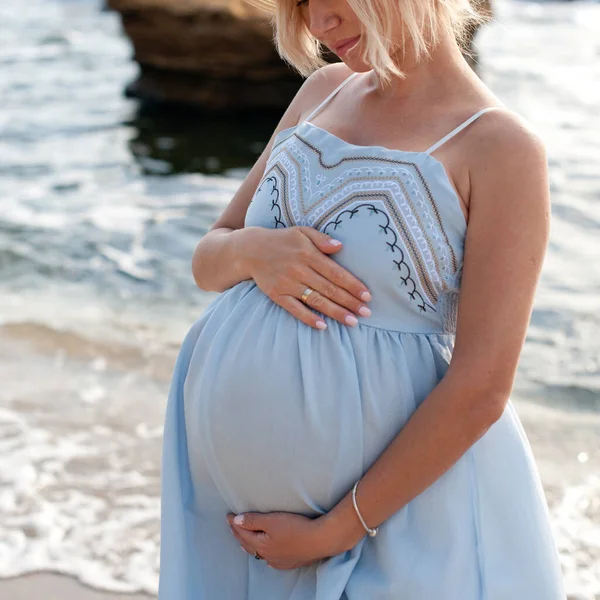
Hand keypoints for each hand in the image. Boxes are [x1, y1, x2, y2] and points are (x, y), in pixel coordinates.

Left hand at [225, 510, 353, 569]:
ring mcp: (278, 561)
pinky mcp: (289, 562)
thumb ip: (253, 521)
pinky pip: (270, 558)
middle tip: (232, 525)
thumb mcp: (272, 520)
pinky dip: (262, 553)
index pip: (242, 532)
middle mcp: (267, 556)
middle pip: (248, 544)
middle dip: (238, 533)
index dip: (234, 523)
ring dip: (249, 544)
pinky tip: (265, 554)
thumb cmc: (296, 528)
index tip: (228, 515)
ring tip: (243, 540)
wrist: (320, 540)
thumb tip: (235, 521)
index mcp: (261, 545)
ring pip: (258, 553)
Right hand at [236, 226, 371, 329]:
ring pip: (316, 300)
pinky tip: (323, 326)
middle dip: (350, 302)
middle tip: (367, 313)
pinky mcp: (276, 294)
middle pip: (329, 289)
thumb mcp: (302, 232)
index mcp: (308, 254)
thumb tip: (340, 246)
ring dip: (335, 312)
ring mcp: (287, 283)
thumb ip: (322, 239)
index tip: (367, 296)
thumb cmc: (282, 240)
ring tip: (352, 322)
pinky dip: (308, 317)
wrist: (249, 249)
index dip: (353, 285)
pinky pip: (294, 309)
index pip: (336, 272)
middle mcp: (299, 269)